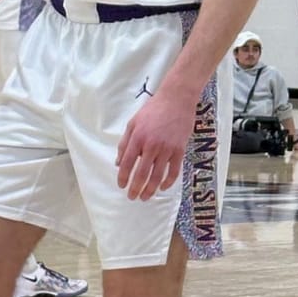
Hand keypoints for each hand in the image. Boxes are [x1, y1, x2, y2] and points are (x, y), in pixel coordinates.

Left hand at [116, 83, 194, 200]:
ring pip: (157, 176)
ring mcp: (167, 149)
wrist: (176, 99)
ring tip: (145, 197)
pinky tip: (162, 187)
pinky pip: (174, 171)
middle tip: (132, 197)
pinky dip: (168, 182)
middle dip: (136, 188)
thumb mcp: (133, 123)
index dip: (123, 177)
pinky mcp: (179, 150)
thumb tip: (118, 162)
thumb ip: (124, 143)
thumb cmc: (153, 110)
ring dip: (150, 189)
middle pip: (142, 173)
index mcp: (137, 138)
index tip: (121, 186)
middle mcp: (151, 145)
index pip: (127, 163)